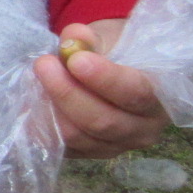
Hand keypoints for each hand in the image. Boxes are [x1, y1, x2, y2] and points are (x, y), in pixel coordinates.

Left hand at [33, 19, 168, 156]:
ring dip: (51, 107)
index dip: (105, 78)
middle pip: (102, 121)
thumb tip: (73, 38)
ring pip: (77, 136)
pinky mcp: (87, 155)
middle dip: (67, 92)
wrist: (109, 74)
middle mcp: (143, 129)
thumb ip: (92, 38)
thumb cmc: (114, 53)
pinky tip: (31, 101)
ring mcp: (114, 147)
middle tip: (43, 64)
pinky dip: (41, 124)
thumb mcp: (108, 39)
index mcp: (160, 97)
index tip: (76, 60)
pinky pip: (59, 146)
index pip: (135, 93)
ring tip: (36, 78)